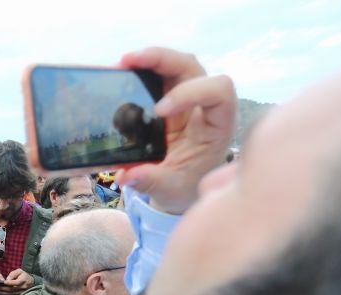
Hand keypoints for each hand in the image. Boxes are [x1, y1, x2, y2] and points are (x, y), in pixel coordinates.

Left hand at [0, 268, 33, 294]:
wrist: (31, 282)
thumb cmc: (24, 275)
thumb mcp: (20, 271)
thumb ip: (13, 274)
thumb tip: (7, 279)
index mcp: (23, 281)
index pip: (16, 283)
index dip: (9, 283)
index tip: (3, 282)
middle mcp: (22, 287)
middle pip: (12, 289)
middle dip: (3, 288)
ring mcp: (20, 292)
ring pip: (10, 293)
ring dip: (2, 292)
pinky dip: (4, 294)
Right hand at [114, 47, 236, 214]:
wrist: (184, 186)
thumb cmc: (186, 186)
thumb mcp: (171, 189)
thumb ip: (152, 182)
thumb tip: (126, 175)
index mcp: (218, 125)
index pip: (219, 91)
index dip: (190, 93)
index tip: (158, 111)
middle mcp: (206, 104)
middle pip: (192, 66)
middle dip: (162, 59)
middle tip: (128, 62)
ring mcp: (187, 98)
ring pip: (175, 64)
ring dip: (150, 59)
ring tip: (121, 63)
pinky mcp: (169, 98)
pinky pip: (159, 74)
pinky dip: (142, 70)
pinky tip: (121, 74)